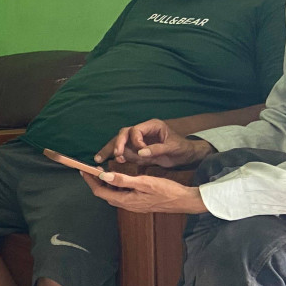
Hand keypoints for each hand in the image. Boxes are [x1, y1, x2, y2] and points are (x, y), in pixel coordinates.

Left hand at [81, 170, 206, 214]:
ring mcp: (134, 205)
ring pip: (114, 195)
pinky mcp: (139, 203)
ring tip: (103, 172)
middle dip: (96, 182)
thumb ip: (123, 180)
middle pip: (105, 194)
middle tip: (92, 170)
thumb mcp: (144, 182)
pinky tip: (119, 178)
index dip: (91, 181)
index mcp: (127, 201)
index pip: (101, 192)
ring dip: (106, 184)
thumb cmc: (167, 190)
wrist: (184, 201)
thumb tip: (104, 176)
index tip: (84, 171)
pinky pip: (122, 195)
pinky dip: (116, 186)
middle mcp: (128, 205)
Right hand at [95, 118, 213, 167]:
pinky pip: (123, 150)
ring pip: (119, 142)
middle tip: (115, 154)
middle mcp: (142, 130)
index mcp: (152, 126)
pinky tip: (103, 160)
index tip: (141, 152)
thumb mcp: (172, 148)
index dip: (135, 141)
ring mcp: (138, 139)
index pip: (136, 130)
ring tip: (98, 159)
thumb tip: (141, 153)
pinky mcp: (136, 148)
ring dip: (109, 150)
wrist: (186, 156)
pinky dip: (113, 155)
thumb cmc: (182, 149)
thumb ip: (157, 149)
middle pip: (123, 134)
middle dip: (117, 144)